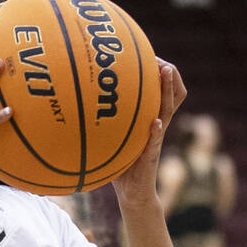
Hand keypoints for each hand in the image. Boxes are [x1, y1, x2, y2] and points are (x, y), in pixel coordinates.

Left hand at [112, 59, 186, 209]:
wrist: (132, 192)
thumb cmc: (118, 164)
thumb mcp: (110, 138)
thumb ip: (101, 122)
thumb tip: (73, 103)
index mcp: (148, 118)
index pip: (160, 90)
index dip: (159, 71)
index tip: (149, 54)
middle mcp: (156, 124)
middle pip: (173, 93)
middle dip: (169, 74)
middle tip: (160, 59)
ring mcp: (156, 138)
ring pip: (168, 108)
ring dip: (168, 90)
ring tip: (166, 71)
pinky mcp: (152, 154)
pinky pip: (156, 139)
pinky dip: (156, 129)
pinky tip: (155, 121)